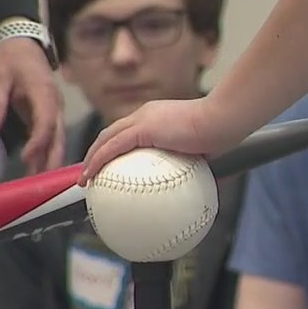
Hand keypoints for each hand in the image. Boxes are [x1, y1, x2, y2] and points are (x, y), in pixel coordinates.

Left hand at [0, 36, 64, 174]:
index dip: (38, 142)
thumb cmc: (9, 58)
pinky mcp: (48, 115)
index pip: (45, 122)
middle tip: (43, 184)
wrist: (22, 44)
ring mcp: (54, 111)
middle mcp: (54, 104)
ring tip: (39, 185)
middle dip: (51, 161)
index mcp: (44, 92)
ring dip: (49, 162)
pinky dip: (46, 154)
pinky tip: (38, 170)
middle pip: (58, 137)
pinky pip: (51, 138)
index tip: (27, 158)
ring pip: (57, 140)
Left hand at [79, 96, 240, 182]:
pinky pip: (112, 147)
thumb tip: (208, 194)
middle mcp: (146, 114)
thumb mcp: (207, 155)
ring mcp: (142, 119)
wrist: (223, 121)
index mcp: (159, 118)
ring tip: (84, 180)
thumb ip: (200, 169)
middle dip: (97, 152)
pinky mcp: (142, 128)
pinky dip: (97, 161)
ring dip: (91, 158)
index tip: (111, 166)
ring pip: (106, 137)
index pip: (130, 131)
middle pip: (112, 132)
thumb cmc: (222, 137)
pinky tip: (90, 177)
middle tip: (90, 173)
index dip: (116, 147)